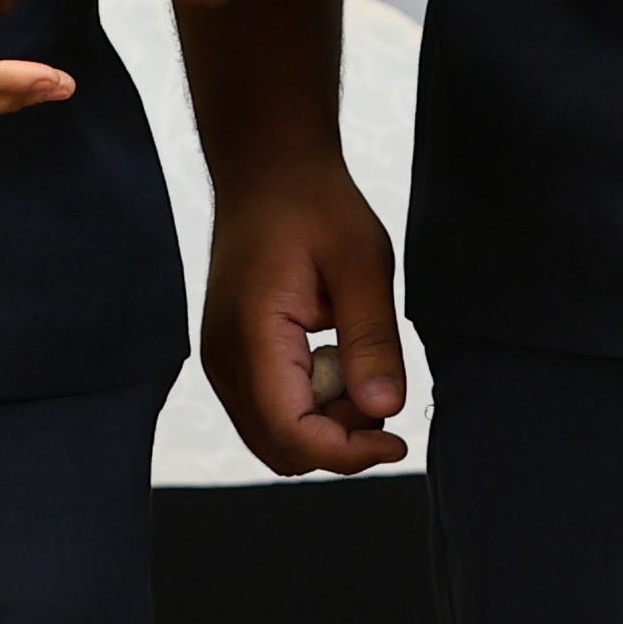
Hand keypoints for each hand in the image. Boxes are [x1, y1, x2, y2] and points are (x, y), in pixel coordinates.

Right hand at [201, 155, 405, 473]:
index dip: (349, 453)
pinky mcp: (232, 357)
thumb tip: (386, 411)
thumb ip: (373, 339)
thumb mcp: (363, 264)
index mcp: (252, 338)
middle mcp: (224, 360)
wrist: (268, 170)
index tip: (400, 440)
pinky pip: (269, 410)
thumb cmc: (314, 205)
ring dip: (325, 424)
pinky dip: (310, 406)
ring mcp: (222, 361)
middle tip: (377, 386)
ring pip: (275, 437)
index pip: (294, 436)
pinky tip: (332, 358)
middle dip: (339, 440)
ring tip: (356, 364)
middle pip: (282, 450)